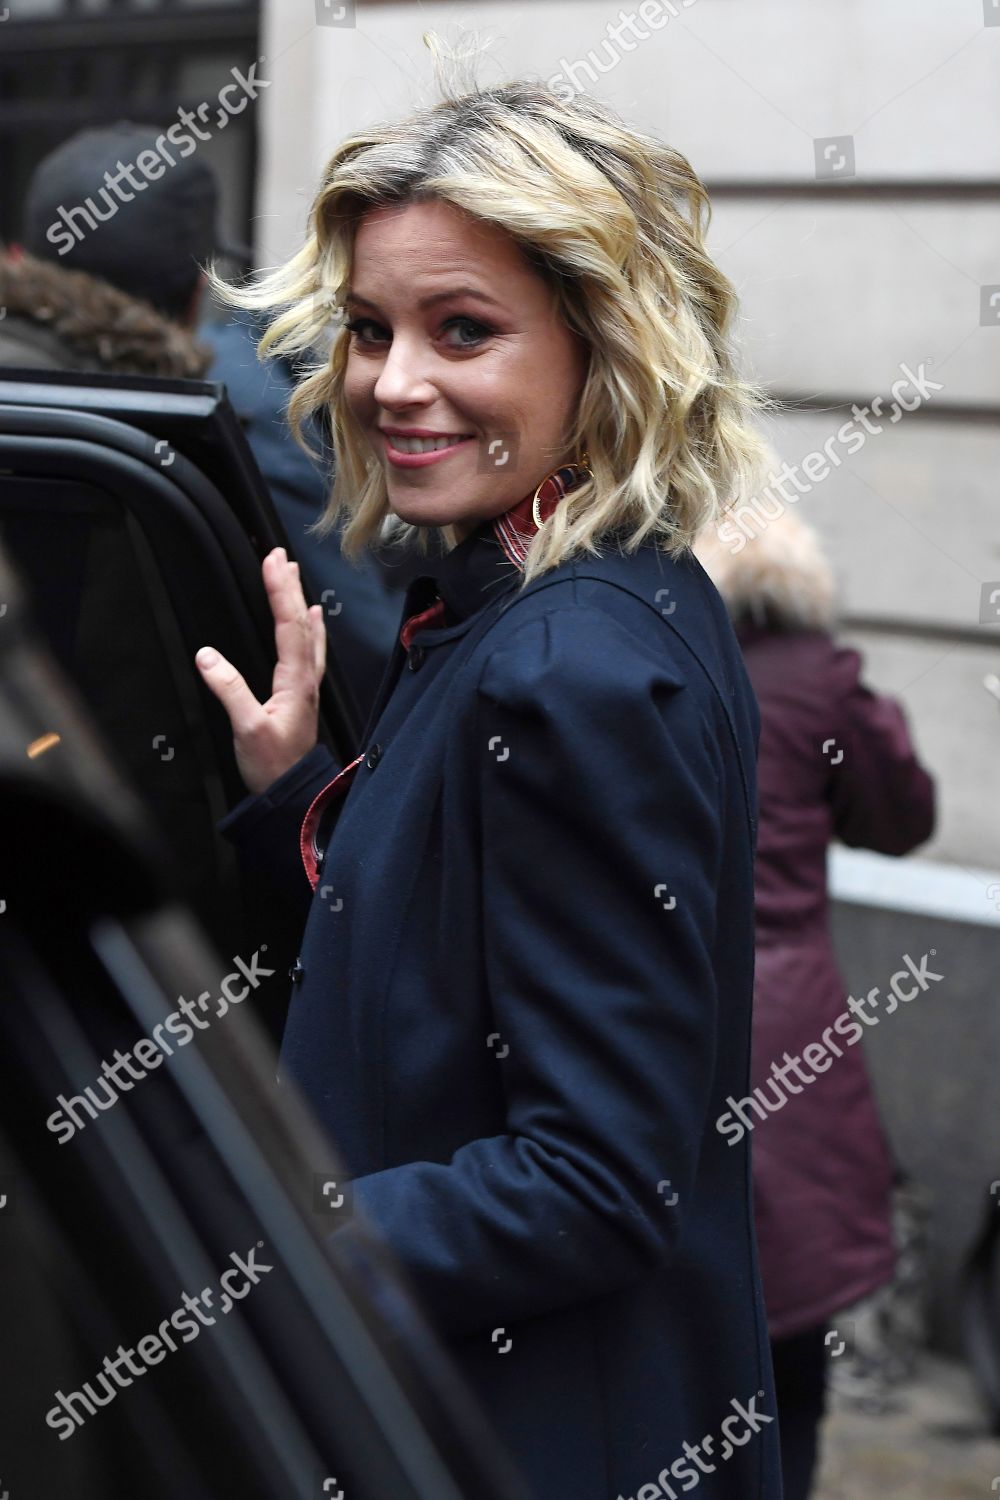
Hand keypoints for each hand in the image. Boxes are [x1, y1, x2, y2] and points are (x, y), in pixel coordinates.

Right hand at [195, 547, 325, 796]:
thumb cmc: (273, 766)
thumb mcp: (247, 729)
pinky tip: (311, 624)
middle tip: (280, 556)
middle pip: (300, 623)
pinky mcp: (301, 698)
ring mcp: (306, 688)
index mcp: (294, 681)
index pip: (287, 625)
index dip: (278, 591)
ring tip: (295, 579)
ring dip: (299, 604)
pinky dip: (309, 630)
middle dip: (289, 587)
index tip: (270, 561)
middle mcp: (305, 679)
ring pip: (307, 635)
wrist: (293, 795)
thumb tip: (207, 656)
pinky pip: (309, 652)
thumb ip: (229, 690)